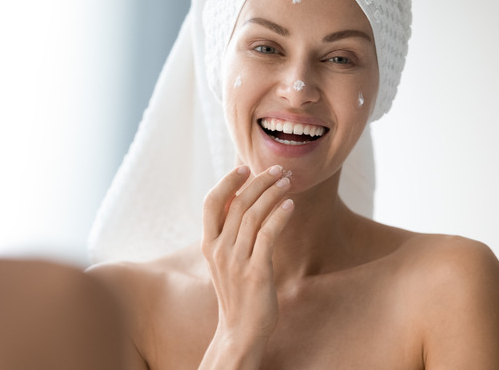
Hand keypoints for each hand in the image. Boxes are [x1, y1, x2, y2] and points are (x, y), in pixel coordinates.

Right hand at [201, 165, 293, 352]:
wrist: (239, 330)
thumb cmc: (236, 293)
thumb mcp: (224, 261)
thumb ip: (228, 234)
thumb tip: (242, 203)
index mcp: (208, 244)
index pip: (211, 203)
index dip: (227, 182)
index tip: (244, 168)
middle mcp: (219, 250)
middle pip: (238, 203)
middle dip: (258, 181)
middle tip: (277, 170)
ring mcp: (236, 261)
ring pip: (254, 215)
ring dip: (272, 194)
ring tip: (287, 182)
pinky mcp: (256, 271)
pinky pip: (268, 235)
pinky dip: (280, 216)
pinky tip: (290, 206)